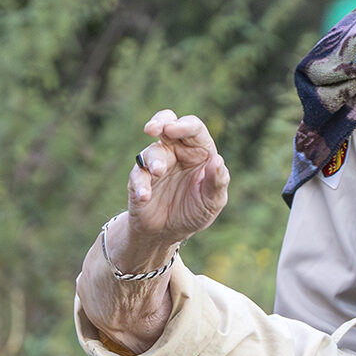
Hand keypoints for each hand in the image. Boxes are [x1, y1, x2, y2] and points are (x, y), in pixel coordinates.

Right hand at [128, 109, 229, 247]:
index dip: (184, 126)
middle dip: (159, 122)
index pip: (193, 129)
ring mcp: (156, 164)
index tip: (173, 129)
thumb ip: (217, 182)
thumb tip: (218, 160)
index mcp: (198, 151)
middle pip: (166, 124)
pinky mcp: (140, 179)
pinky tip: (145, 195)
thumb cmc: (195, 211)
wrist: (169, 233)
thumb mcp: (212, 201)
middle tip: (153, 129)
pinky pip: (138, 175)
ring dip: (154, 159)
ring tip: (158, 172)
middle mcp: (176, 152)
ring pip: (151, 151)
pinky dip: (140, 184)